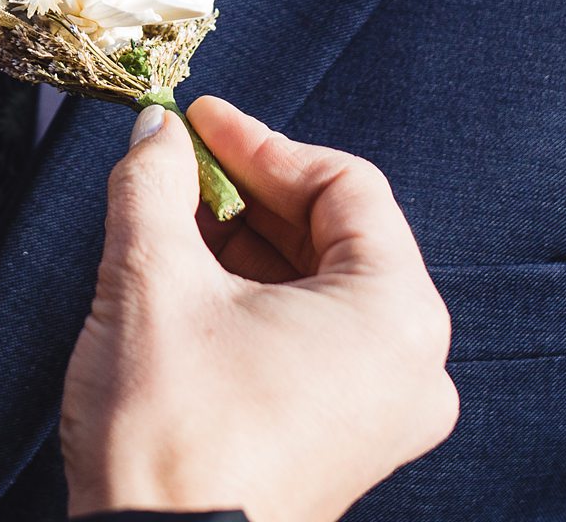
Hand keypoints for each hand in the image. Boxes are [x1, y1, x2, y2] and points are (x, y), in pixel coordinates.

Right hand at [61, 98, 457, 521]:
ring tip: (171, 219)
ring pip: (321, 288)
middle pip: (338, 235)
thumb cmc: (172, 433)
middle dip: (251, 193)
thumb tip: (157, 132)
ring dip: (247, 245)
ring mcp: (384, 412)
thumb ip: (156, 185)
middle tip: (179, 164)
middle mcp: (414, 365)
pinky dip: (259, 301)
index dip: (261, 143)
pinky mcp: (347, 443)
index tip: (198, 123)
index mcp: (396, 315)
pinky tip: (193, 282)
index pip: (344, 186)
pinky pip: (315, 341)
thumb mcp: (152, 280)